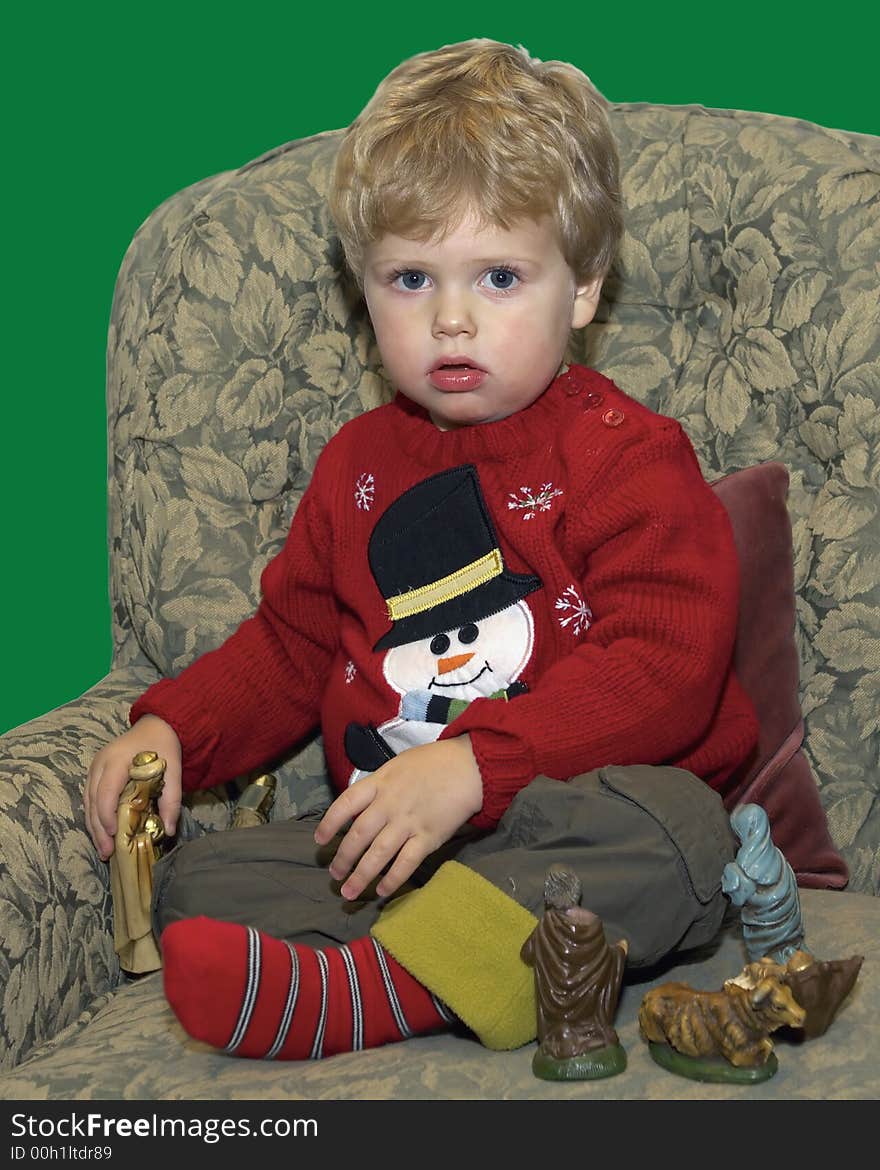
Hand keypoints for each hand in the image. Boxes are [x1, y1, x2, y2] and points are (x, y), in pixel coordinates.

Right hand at [84, 715, 182, 860]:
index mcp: (118, 759)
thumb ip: (172, 799)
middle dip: (99, 828)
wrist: (156, 725)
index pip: (106, 790)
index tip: (114, 834)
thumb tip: (170, 830)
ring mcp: (95, 767)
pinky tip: (102, 834)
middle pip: (93, 800)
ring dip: (94, 827)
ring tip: (104, 850)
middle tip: (107, 852)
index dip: (107, 814)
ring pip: (87, 802)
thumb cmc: (164, 746)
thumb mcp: (173, 770)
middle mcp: (101, 763)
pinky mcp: (95, 773)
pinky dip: (94, 817)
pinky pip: (89, 798)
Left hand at [314, 735, 482, 900]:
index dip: (330, 823)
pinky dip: (392, 879)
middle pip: (358, 835)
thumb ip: (379, 785)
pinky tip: (381, 891)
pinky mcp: (428, 837)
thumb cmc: (433, 763)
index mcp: (380, 782)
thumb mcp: (398, 766)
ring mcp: (409, 822)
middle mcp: (390, 804)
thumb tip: (360, 806)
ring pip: (378, 854)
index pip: (346, 804)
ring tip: (348, 891)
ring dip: (360, 875)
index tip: (319, 840)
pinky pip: (406, 863)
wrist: (469, 767)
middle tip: (334, 874)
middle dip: (343, 857)